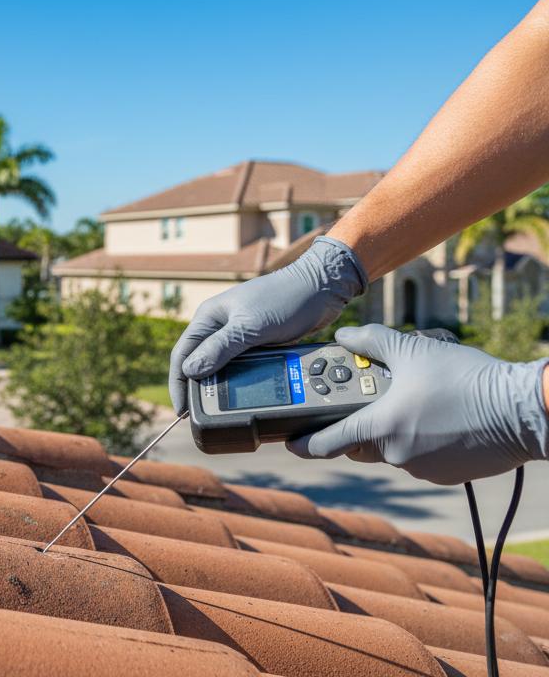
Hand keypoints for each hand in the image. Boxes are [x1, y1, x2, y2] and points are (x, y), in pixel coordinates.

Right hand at [168, 237, 366, 412]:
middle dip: (196, 387)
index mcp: (209, 317)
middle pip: (198, 362)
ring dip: (217, 384)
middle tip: (198, 413)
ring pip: (219, 365)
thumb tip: (190, 371)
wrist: (320, 288)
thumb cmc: (285, 299)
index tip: (182, 410)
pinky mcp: (255, 340)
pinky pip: (239, 364)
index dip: (178, 383)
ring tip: (218, 407)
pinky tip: (241, 392)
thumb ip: (220, 348)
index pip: (182, 354)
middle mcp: (218, 325)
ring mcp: (237, 333)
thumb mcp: (250, 326)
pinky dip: (237, 379)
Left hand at [287, 325, 548, 484]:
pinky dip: (420, 441)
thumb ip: (372, 341)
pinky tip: (437, 419)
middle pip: (361, 444)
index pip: (328, 442)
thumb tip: (344, 336)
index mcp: (380, 427)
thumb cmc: (466, 378)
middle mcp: (395, 453)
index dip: (304, 443)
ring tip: (414, 403)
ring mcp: (420, 468)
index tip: (289, 443)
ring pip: (392, 450)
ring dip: (394, 431)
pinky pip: (419, 458)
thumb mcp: (413, 350)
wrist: (521, 409)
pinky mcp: (444, 475)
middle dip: (358, 426)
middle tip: (365, 405)